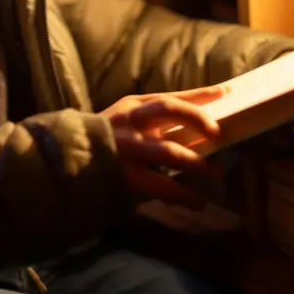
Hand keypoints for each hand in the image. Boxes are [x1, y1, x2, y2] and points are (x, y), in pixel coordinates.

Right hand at [102, 88, 226, 208]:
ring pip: (170, 150)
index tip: (225, 92)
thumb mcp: (122, 122)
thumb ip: (149, 124)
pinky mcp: (127, 175)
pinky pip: (163, 184)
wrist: (69, 163)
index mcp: (131, 106)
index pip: (170, 96)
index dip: (199, 94)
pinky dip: (184, 194)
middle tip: (218, 133)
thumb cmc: (102, 143)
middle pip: (169, 109)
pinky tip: (197, 202)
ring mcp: (128, 148)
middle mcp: (130, 122)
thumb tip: (192, 130)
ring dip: (196, 162)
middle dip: (197, 118)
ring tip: (216, 173)